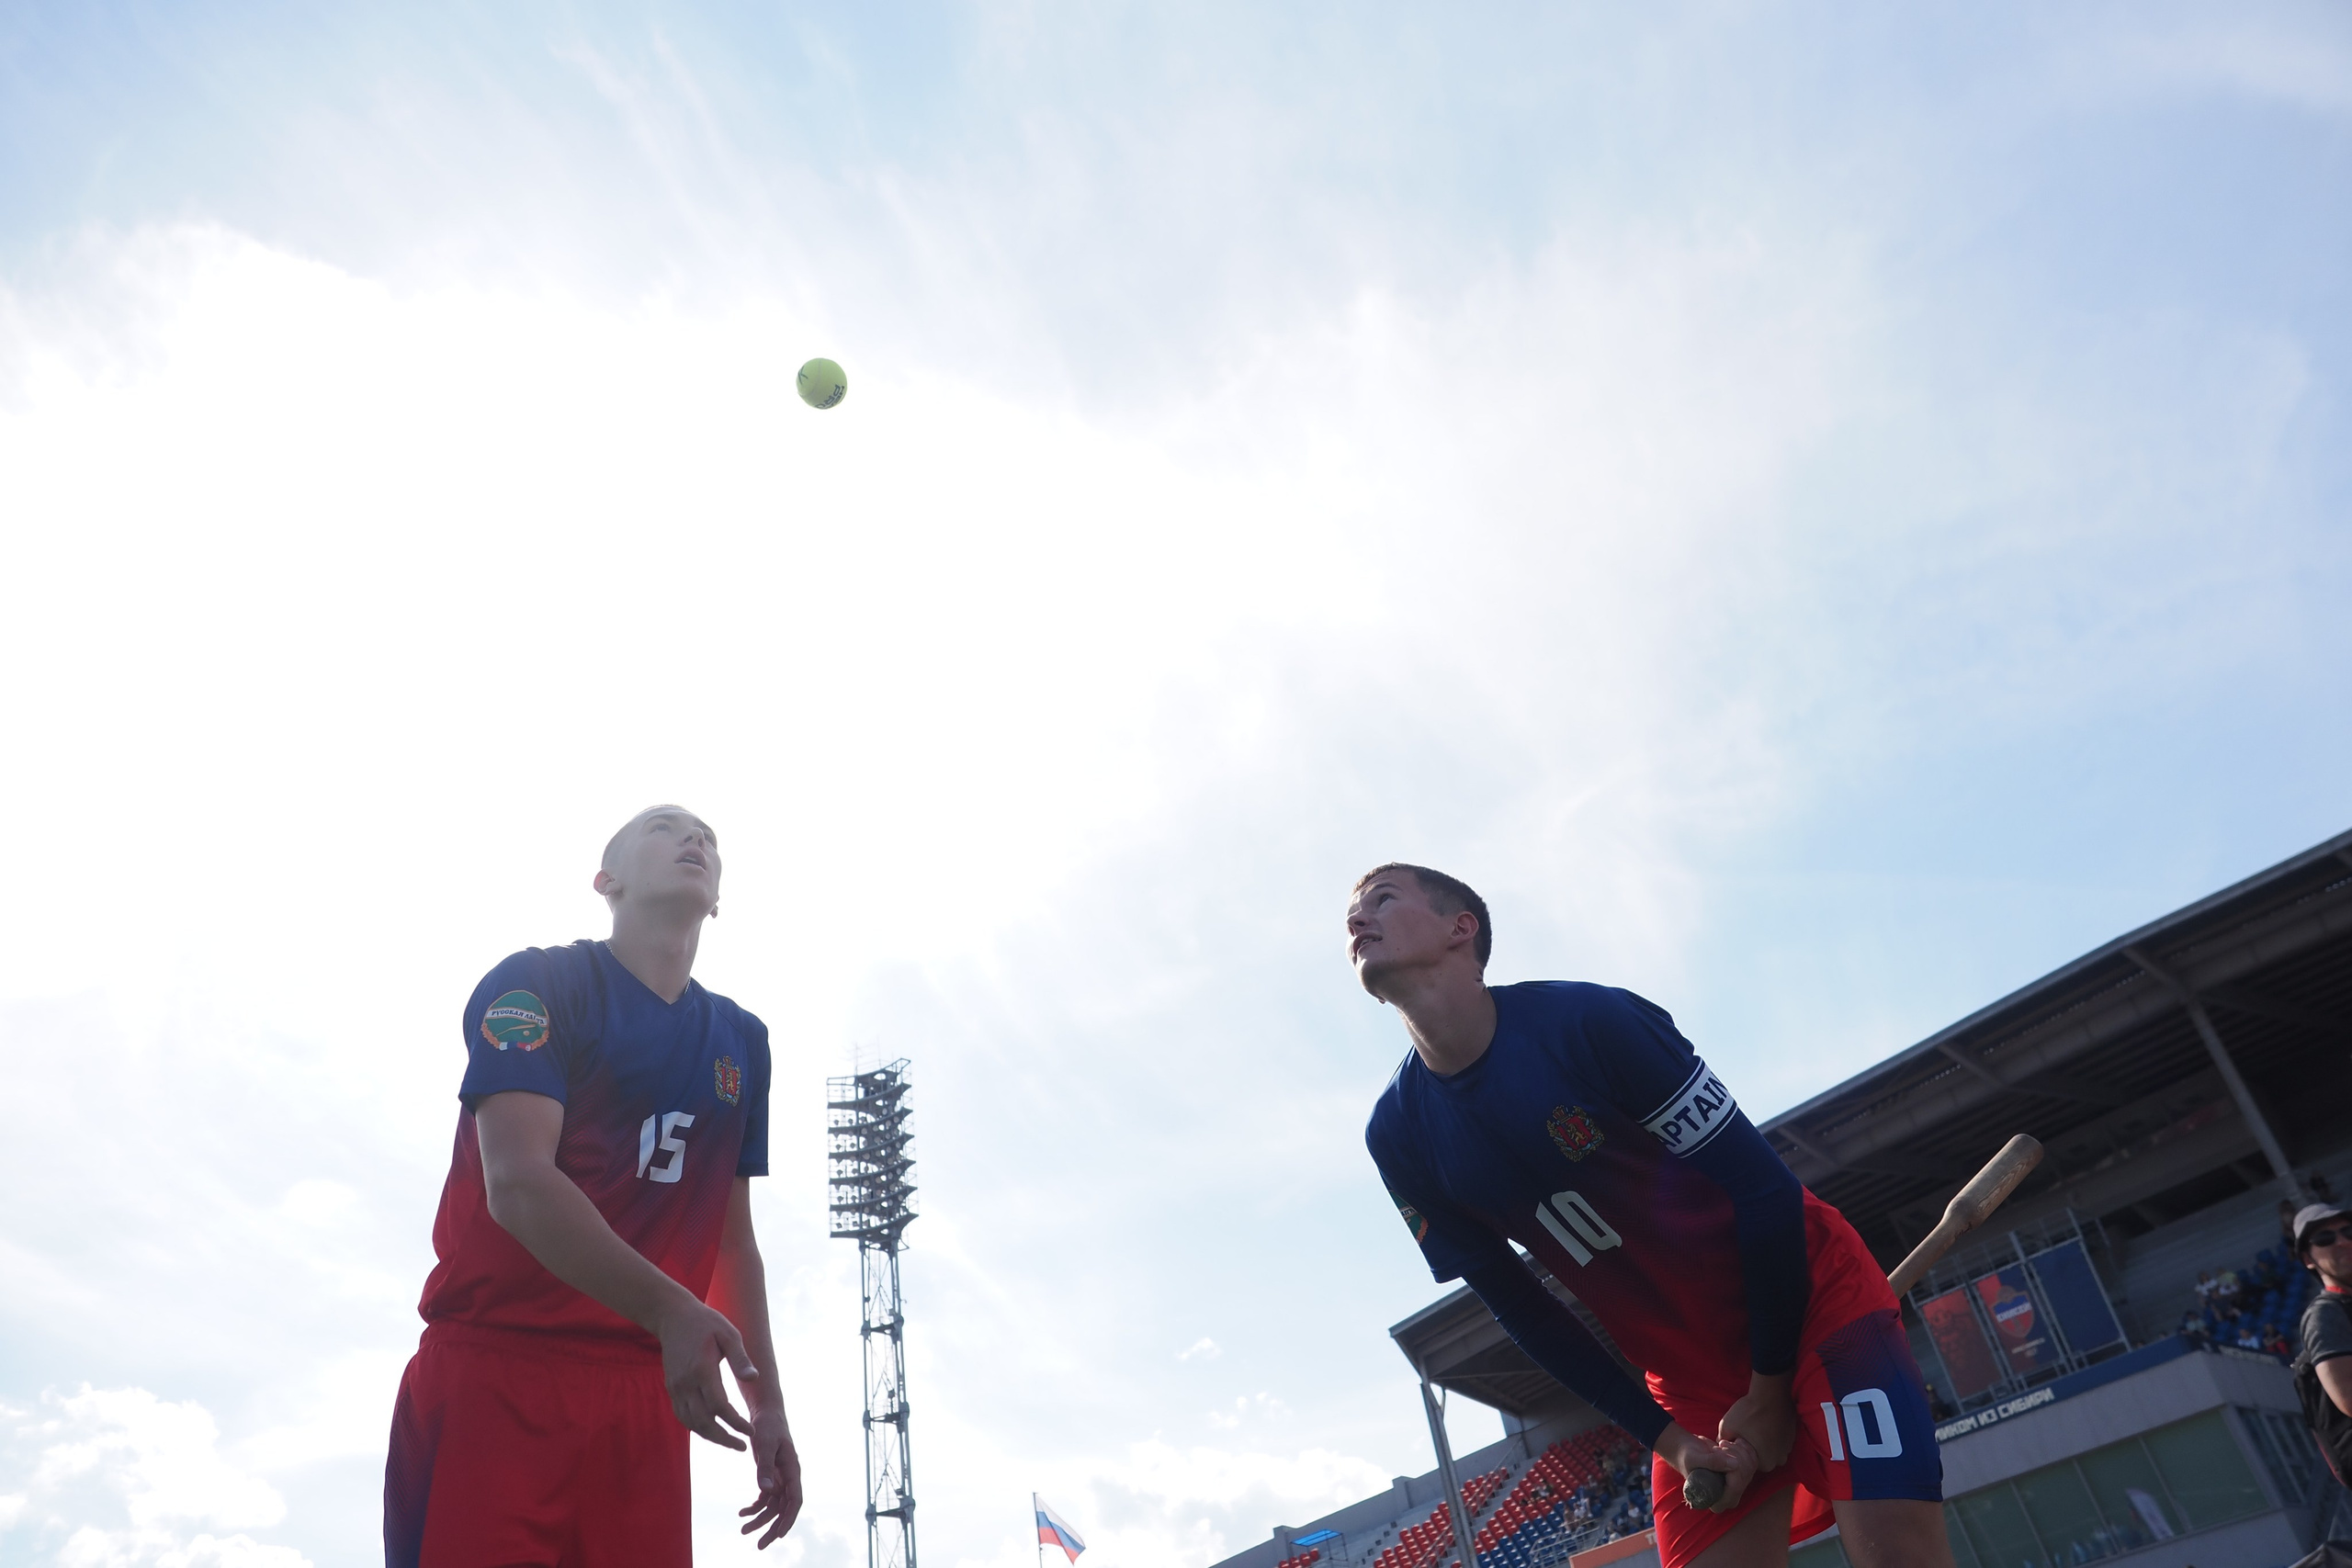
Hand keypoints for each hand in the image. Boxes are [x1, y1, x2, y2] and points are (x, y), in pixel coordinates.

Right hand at [654, 1296, 756, 1449]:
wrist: (673, 1316)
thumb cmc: (707, 1323)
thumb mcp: (729, 1334)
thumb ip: (740, 1359)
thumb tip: (754, 1379)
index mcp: (702, 1369)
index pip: (719, 1406)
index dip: (735, 1423)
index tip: (751, 1431)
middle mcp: (686, 1383)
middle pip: (703, 1421)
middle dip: (724, 1438)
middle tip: (743, 1447)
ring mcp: (675, 1387)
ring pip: (691, 1422)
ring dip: (710, 1436)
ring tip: (730, 1442)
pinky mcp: (671, 1388)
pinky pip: (682, 1415)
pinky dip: (697, 1427)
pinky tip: (711, 1430)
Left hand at [739, 1405, 804, 1547]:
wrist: (766, 1414)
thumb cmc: (768, 1426)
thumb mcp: (764, 1444)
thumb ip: (764, 1467)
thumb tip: (766, 1490)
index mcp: (792, 1469)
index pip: (795, 1499)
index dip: (789, 1518)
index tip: (780, 1535)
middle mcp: (788, 1477)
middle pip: (784, 1508)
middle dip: (773, 1527)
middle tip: (760, 1545)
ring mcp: (780, 1477)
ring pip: (773, 1506)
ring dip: (760, 1520)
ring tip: (744, 1531)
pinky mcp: (770, 1476)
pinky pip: (765, 1498)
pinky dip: (755, 1507)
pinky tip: (742, 1512)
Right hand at [1656, 1422, 1759, 1513]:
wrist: (1686, 1448)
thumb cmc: (1686, 1456)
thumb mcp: (1694, 1458)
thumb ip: (1712, 1462)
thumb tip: (1736, 1464)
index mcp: (1715, 1500)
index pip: (1735, 1489)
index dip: (1733, 1470)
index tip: (1719, 1452)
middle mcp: (1728, 1496)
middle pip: (1745, 1477)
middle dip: (1734, 1455)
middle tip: (1719, 1445)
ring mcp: (1736, 1485)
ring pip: (1750, 1467)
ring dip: (1738, 1450)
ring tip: (1722, 1444)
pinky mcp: (1742, 1473)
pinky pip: (1753, 1460)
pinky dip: (1745, 1448)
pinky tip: (1733, 1442)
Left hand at [1718, 1372, 1796, 1472]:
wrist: (1771, 1393)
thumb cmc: (1749, 1412)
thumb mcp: (1726, 1427)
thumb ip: (1722, 1441)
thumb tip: (1719, 1446)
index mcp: (1765, 1463)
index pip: (1749, 1464)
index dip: (1740, 1451)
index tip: (1736, 1438)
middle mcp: (1780, 1459)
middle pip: (1760, 1457)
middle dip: (1752, 1447)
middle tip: (1745, 1431)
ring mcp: (1789, 1447)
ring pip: (1771, 1449)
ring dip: (1763, 1441)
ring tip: (1755, 1425)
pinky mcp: (1793, 1435)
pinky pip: (1779, 1439)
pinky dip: (1772, 1433)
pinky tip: (1764, 1421)